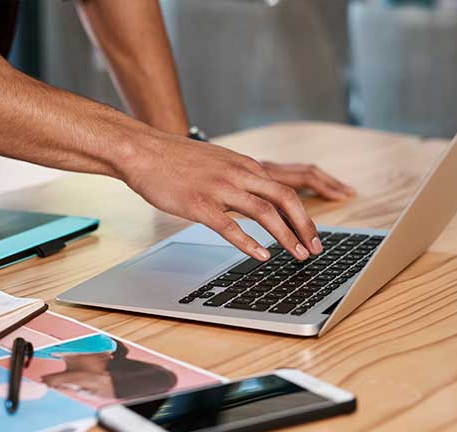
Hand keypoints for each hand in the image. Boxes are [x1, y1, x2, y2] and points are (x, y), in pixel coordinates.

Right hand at [121, 133, 354, 260]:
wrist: (143, 151)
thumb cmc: (175, 160)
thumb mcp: (217, 162)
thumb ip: (238, 178)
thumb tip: (255, 198)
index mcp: (245, 166)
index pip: (285, 190)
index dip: (303, 215)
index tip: (311, 234)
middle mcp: (238, 174)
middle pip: (285, 199)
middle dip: (305, 227)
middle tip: (314, 249)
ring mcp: (220, 189)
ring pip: (265, 213)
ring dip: (286, 237)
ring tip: (297, 255)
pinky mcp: (200, 204)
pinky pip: (231, 227)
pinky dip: (250, 243)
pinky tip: (262, 256)